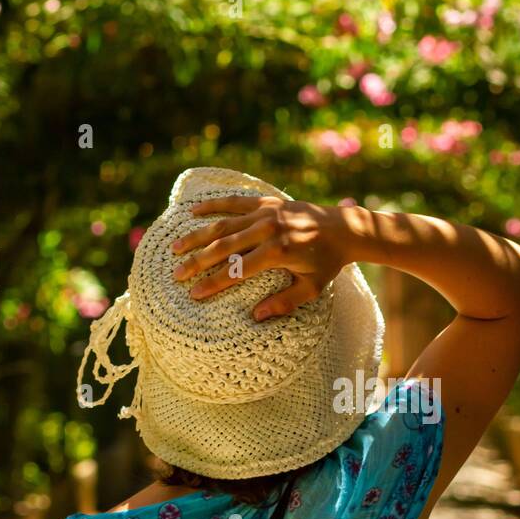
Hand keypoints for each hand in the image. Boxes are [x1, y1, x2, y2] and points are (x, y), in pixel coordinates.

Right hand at [170, 196, 353, 318]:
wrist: (344, 229)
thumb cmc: (327, 262)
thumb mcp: (311, 288)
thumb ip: (284, 303)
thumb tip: (256, 318)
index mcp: (279, 252)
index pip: (238, 270)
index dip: (214, 283)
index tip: (194, 293)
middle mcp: (269, 230)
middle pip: (223, 247)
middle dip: (197, 262)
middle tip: (176, 274)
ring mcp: (267, 213)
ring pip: (223, 224)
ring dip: (197, 235)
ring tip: (175, 248)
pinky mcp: (267, 202)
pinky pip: (235, 201)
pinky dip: (213, 204)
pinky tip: (193, 211)